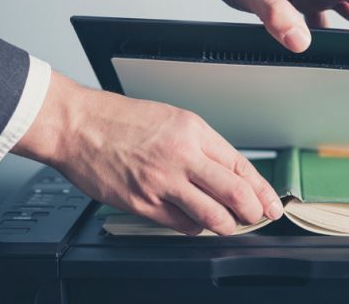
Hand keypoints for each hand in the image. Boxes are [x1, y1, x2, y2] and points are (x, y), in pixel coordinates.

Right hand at [12, 72, 282, 234]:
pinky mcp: (142, 203)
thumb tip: (229, 172)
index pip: (241, 165)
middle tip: (257, 217)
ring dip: (226, 225)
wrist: (78, 126)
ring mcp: (162, 182)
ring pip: (212, 215)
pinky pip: (181, 225)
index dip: (262, 189)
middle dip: (253, 211)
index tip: (271, 202)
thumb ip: (201, 146)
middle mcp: (182, 156)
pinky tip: (195, 223)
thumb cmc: (121, 120)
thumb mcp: (172, 120)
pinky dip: (195, 228)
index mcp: (193, 131)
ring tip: (228, 224)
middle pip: (235, 193)